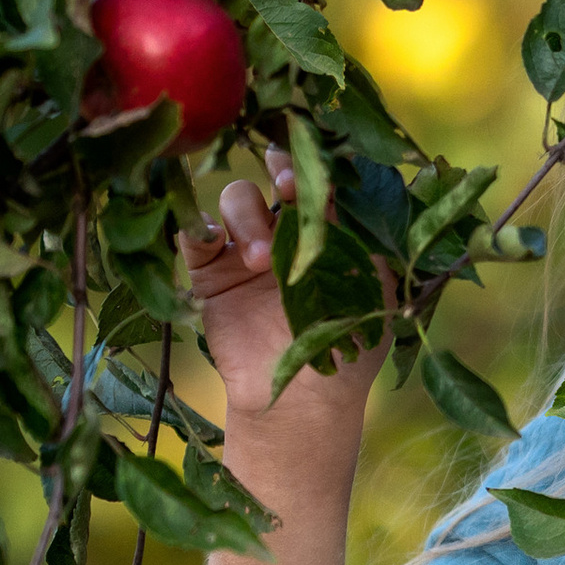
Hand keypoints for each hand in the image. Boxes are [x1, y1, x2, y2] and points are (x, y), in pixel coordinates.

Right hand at [180, 164, 384, 442]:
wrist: (302, 400)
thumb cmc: (350, 347)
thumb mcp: (371, 286)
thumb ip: (362, 234)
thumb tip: (356, 179)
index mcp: (331, 232)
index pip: (321, 180)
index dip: (317, 165)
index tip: (318, 172)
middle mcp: (289, 232)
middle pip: (274, 175)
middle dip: (280, 169)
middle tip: (286, 188)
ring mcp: (246, 249)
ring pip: (236, 199)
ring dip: (248, 218)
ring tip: (262, 261)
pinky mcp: (210, 273)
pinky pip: (193, 234)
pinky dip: (196, 226)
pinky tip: (211, 241)